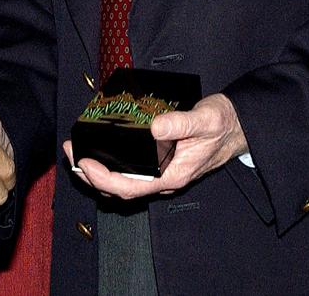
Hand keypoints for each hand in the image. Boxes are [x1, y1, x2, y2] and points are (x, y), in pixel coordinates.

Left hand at [64, 93, 245, 199]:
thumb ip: (181, 123)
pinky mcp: (160, 166)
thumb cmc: (223, 124)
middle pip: (119, 189)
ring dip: (98, 172)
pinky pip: (130, 173)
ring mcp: (161, 175)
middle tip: (70, 152)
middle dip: (90, 175)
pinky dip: (111, 165)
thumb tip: (154, 127)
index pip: (130, 187)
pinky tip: (102, 151)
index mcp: (172, 176)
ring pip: (123, 183)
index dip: (103, 178)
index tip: (84, 162)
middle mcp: (164, 181)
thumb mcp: (205, 119)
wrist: (238, 129)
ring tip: (77, 153)